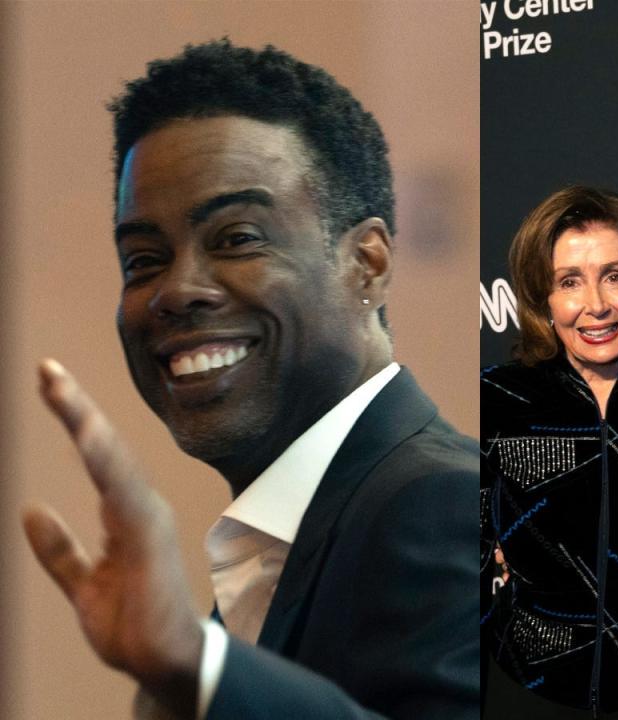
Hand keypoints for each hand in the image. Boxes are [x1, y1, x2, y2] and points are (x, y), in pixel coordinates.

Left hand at [22, 359, 202, 717]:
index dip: (76, 419)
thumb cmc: (132, 623)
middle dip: (77, 407)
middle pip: (105, 447)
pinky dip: (104, 461)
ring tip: (58, 389)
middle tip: (47, 370)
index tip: (50, 383)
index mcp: (126, 514)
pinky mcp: (148, 537)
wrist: (162, 661)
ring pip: (113, 460)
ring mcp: (146, 519)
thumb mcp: (82, 583)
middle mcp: (138, 507)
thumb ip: (59, 549)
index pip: (97, 458)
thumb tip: (32, 509)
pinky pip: (122, 491)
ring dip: (86, 423)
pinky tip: (84, 437)